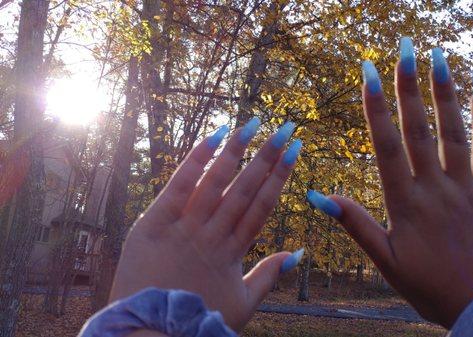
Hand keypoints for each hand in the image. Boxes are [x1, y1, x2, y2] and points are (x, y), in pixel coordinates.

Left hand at [109, 118, 303, 331]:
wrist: (150, 334)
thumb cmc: (197, 320)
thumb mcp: (242, 304)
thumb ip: (270, 276)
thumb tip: (299, 254)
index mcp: (234, 253)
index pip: (262, 206)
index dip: (280, 177)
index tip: (295, 151)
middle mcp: (212, 235)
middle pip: (244, 188)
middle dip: (267, 156)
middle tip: (285, 128)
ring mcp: (182, 228)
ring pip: (214, 182)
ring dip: (235, 151)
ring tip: (252, 124)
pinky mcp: (152, 224)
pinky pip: (176, 187)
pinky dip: (193, 162)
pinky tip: (211, 138)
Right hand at [306, 38, 472, 327]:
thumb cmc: (430, 287)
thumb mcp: (385, 261)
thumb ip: (355, 224)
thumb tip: (318, 196)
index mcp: (405, 204)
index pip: (386, 146)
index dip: (375, 107)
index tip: (367, 73)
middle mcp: (435, 188)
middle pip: (419, 129)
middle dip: (408, 85)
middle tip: (404, 47)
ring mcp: (466, 188)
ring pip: (454, 132)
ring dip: (445, 92)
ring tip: (438, 56)